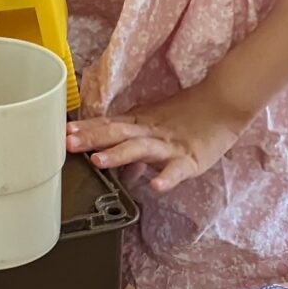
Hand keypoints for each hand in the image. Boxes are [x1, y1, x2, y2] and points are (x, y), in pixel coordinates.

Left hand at [69, 82, 250, 192]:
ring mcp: (169, 146)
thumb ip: (128, 139)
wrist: (224, 102)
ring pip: (140, 149)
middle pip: (117, 133)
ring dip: (118, 155)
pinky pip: (177, 170)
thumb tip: (101, 153)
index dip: (86, 129)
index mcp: (140, 123)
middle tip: (68, 144)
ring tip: (98, 162)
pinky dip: (166, 178)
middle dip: (92, 139)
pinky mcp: (190, 159)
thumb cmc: (187, 115)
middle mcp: (150, 132)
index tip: (63, 132)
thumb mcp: (153, 124)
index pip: (108, 125)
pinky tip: (154, 185)